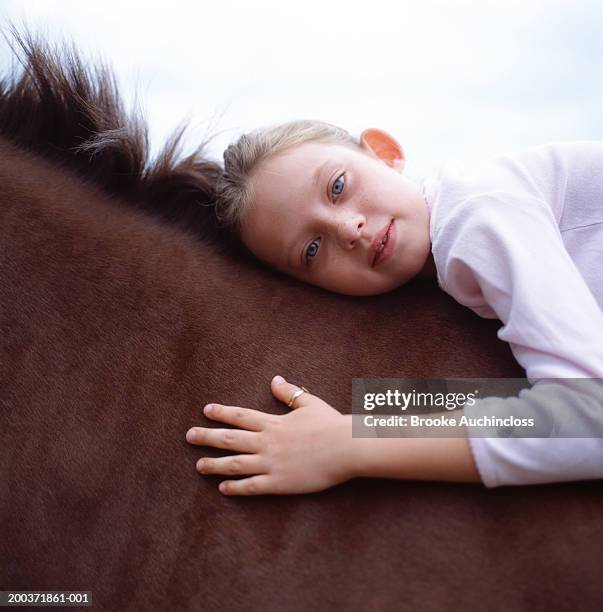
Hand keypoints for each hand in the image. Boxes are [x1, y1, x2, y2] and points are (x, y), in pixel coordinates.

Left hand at [186, 376, 353, 495]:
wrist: (346, 447)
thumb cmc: (330, 423)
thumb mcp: (309, 403)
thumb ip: (289, 393)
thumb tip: (275, 380)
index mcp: (273, 423)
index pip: (240, 417)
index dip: (222, 413)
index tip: (206, 411)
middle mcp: (267, 442)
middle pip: (230, 439)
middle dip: (207, 437)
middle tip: (189, 436)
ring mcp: (271, 463)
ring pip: (235, 464)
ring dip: (214, 465)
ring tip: (199, 465)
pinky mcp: (279, 482)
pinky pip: (252, 486)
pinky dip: (236, 488)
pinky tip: (223, 488)